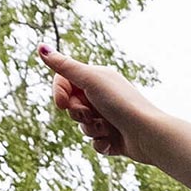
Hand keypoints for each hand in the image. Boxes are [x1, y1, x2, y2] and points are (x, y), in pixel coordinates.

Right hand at [37, 44, 156, 162]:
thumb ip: (65, 66)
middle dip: (78, 114)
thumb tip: (40, 47)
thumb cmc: (122, 104)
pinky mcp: (115, 139)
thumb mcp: (90, 80)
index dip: (60, 93)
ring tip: (107, 129)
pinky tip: (112, 143)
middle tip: (91, 115)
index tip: (62, 104)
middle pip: (73, 106)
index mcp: (98, 79)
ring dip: (91, 129)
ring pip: (83, 126)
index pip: (65, 82)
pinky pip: (95, 143)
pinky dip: (101, 144)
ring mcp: (110, 119)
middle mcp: (103, 97)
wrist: (150, 135)